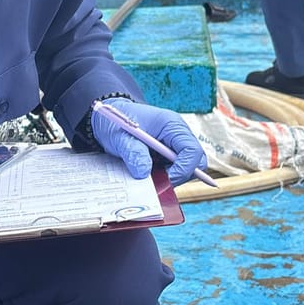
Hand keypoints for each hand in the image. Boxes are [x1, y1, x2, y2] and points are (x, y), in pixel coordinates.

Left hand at [92, 99, 208, 185]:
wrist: (107, 121)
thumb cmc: (116, 123)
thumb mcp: (121, 137)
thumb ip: (134, 154)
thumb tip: (144, 173)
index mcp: (172, 125)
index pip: (192, 150)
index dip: (184, 168)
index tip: (168, 179)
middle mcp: (178, 135)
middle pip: (196, 162)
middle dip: (181, 176)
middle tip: (160, 183)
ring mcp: (174, 146)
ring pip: (186, 169)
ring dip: (171, 178)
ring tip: (149, 179)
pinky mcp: (166, 156)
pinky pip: (173, 171)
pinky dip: (164, 178)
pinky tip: (148, 177)